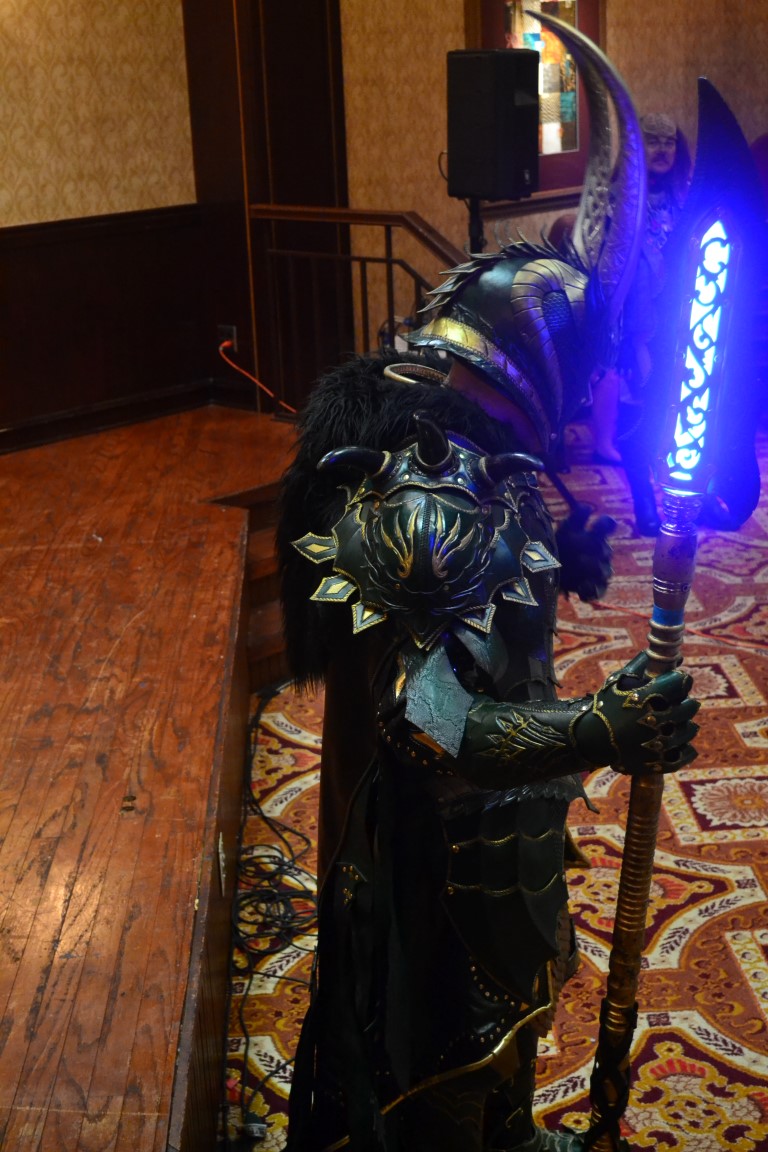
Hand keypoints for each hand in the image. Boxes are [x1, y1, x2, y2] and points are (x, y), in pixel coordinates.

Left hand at [556, 502, 615, 601]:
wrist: (547, 574)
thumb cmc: (557, 547)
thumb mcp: (563, 531)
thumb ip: (576, 519)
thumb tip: (587, 507)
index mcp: (594, 536)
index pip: (608, 525)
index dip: (605, 524)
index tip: (597, 522)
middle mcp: (601, 552)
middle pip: (605, 549)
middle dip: (592, 549)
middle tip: (578, 549)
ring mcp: (600, 571)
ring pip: (604, 570)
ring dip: (591, 568)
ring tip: (578, 565)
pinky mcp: (596, 588)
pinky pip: (599, 590)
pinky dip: (591, 589)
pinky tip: (581, 587)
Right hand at [574, 652, 699, 774]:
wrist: (592, 740)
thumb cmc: (605, 706)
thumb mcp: (618, 680)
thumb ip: (643, 664)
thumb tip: (670, 654)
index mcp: (646, 698)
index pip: (681, 681)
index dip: (679, 679)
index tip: (676, 681)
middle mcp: (656, 720)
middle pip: (690, 706)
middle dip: (683, 702)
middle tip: (673, 703)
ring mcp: (659, 744)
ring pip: (690, 730)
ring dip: (684, 724)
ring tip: (672, 723)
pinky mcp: (660, 763)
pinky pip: (686, 753)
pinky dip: (684, 747)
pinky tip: (676, 741)